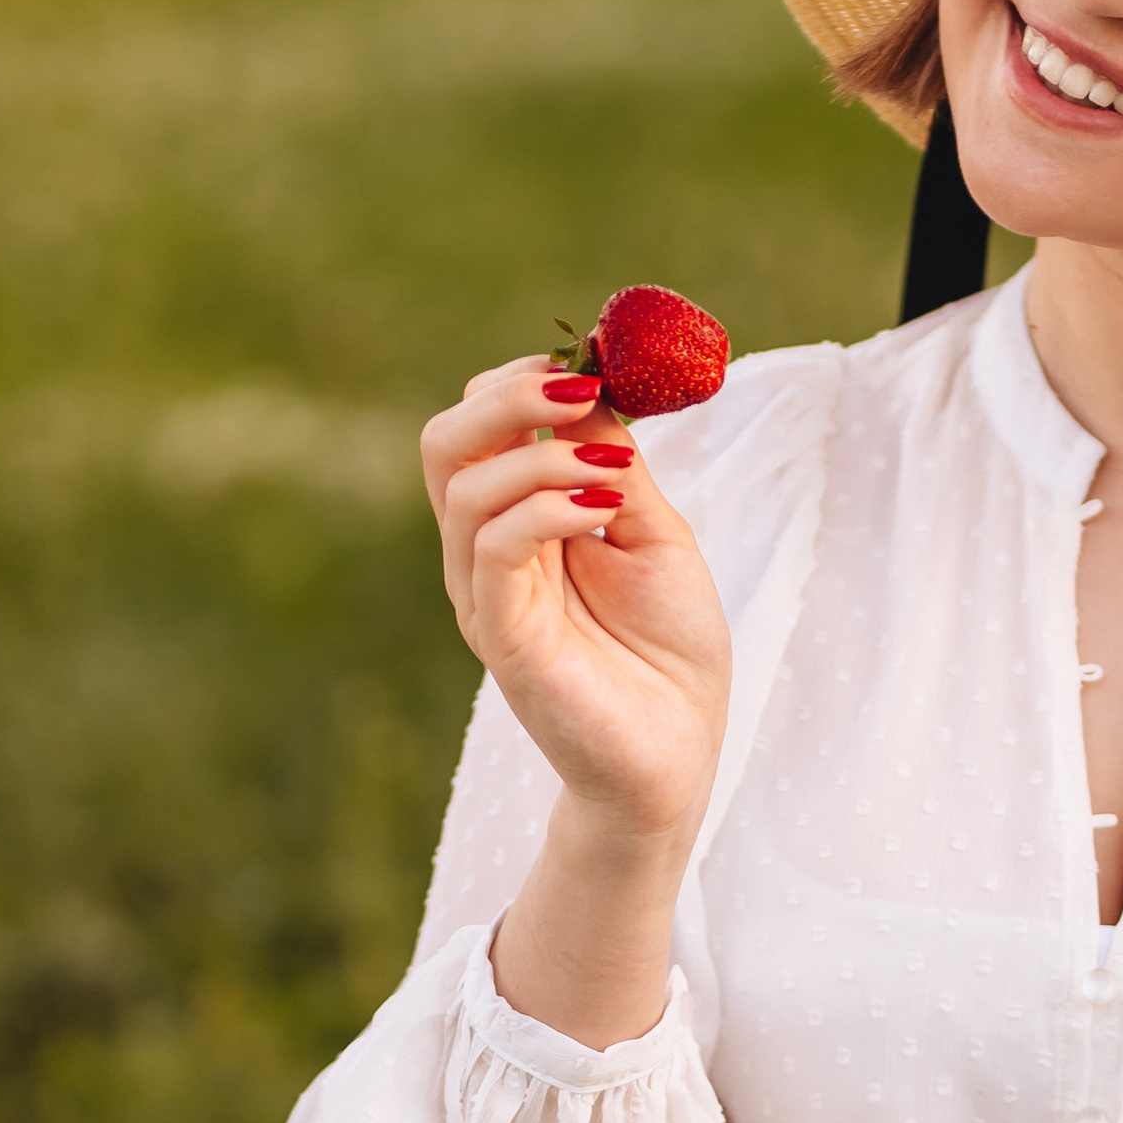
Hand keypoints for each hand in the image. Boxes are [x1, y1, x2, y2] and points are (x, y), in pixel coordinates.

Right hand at [422, 357, 730, 858]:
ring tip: (613, 473)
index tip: (591, 369)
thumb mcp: (652, 530)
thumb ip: (612, 459)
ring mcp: (486, 593)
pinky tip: (602, 507)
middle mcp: (487, 552)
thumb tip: (589, 379)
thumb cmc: (670, 651)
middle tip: (577, 389)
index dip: (523, 380)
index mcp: (518, 520)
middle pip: (445, 441)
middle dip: (504, 394)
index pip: (480, 423)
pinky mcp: (500, 635)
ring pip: (463, 484)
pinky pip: (491, 547)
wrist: (677, 754)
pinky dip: (544, 506)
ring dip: (542, 453)